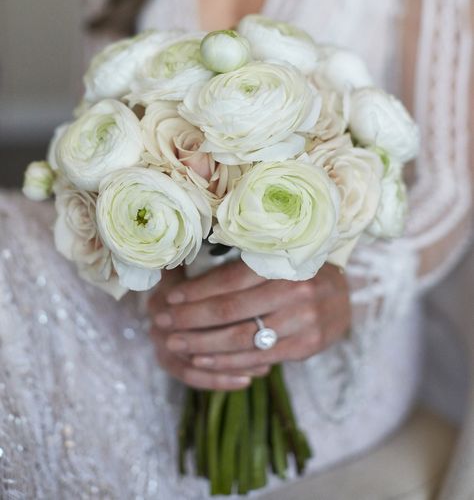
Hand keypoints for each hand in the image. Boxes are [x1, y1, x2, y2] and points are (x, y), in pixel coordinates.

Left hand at [148, 260, 350, 389]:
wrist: (343, 295)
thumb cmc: (297, 271)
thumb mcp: (276, 258)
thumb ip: (242, 266)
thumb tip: (187, 266)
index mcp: (283, 261)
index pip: (230, 280)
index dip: (197, 290)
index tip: (170, 298)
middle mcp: (295, 289)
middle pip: (231, 309)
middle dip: (191, 318)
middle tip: (163, 322)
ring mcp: (303, 320)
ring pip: (241, 338)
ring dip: (203, 344)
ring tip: (175, 343)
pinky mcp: (306, 346)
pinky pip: (258, 357)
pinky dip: (227, 362)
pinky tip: (204, 360)